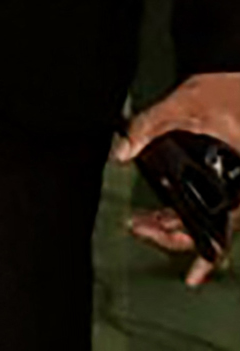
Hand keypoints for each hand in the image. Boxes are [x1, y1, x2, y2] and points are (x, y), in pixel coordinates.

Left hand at [114, 73, 239, 287]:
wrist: (236, 73)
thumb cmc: (223, 89)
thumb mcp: (184, 103)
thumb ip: (149, 126)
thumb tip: (121, 151)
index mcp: (235, 176)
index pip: (223, 227)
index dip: (207, 255)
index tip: (193, 277)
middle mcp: (235, 185)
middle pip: (208, 228)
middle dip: (171, 235)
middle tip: (138, 228)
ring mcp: (230, 182)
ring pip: (203, 218)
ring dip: (171, 224)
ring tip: (140, 223)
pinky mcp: (222, 175)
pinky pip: (202, 203)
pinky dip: (179, 212)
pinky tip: (157, 214)